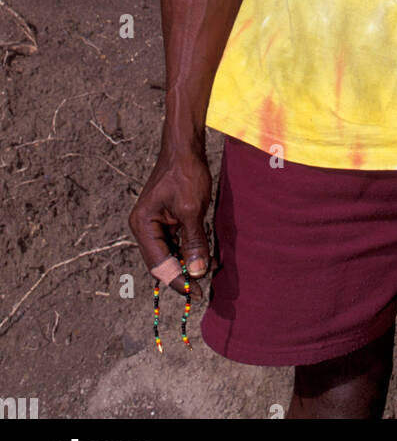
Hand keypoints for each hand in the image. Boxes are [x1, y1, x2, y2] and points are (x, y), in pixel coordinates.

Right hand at [128, 141, 211, 299]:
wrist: (185, 147)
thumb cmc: (185, 173)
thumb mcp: (191, 210)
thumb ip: (194, 242)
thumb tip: (198, 272)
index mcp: (143, 225)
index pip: (158, 263)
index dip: (177, 280)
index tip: (195, 293)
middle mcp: (144, 227)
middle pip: (162, 261)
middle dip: (184, 272)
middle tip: (204, 286)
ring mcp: (154, 223)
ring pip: (171, 253)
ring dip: (189, 262)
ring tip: (210, 268)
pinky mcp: (167, 219)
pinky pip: (176, 241)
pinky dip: (191, 249)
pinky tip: (207, 255)